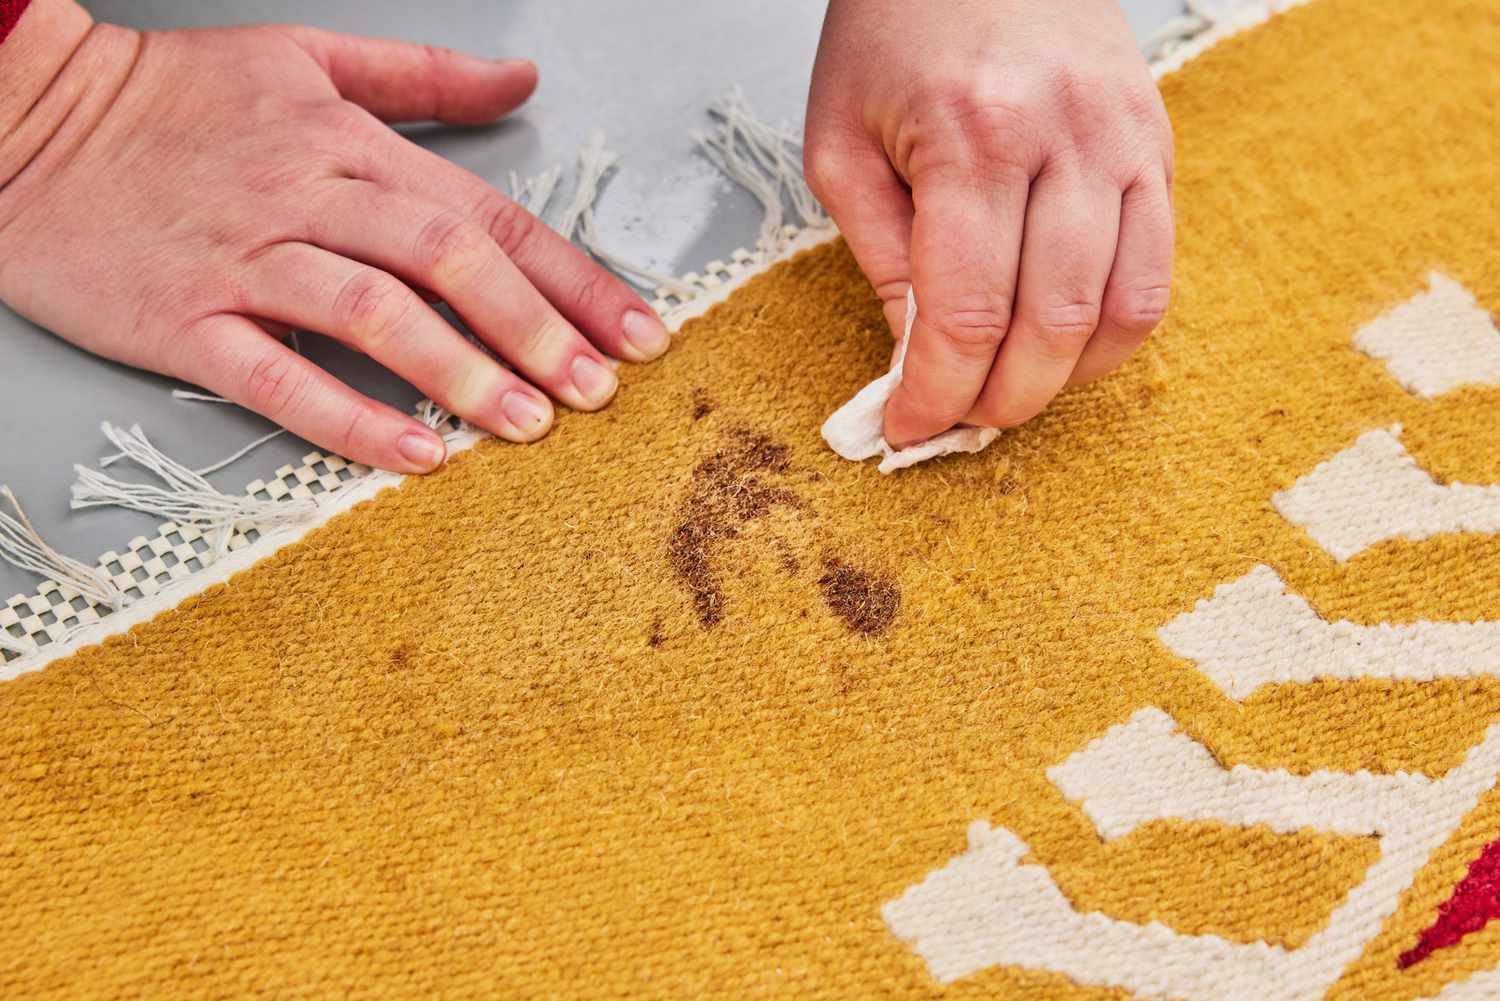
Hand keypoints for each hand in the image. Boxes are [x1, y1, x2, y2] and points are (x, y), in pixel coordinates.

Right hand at [0, 0, 671, 472]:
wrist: (23, 118)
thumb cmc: (173, 97)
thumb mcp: (304, 57)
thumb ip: (423, 75)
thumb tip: (521, 79)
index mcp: (349, 143)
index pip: (486, 216)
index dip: (571, 278)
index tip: (638, 332)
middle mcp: (308, 197)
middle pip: (445, 260)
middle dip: (535, 330)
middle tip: (598, 392)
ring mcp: (244, 258)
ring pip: (373, 314)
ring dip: (461, 373)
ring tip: (529, 424)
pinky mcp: (183, 318)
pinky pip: (276, 374)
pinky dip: (349, 418)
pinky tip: (417, 454)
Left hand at [805, 0, 1173, 445]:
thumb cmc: (895, 29)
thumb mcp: (842, 142)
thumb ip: (882, 257)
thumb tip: (916, 356)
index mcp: (971, 138)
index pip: (967, 314)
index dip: (938, 393)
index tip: (909, 428)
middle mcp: (1063, 140)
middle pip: (1052, 324)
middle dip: (1002, 399)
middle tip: (961, 420)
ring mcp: (1124, 141)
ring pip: (1120, 309)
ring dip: (1065, 378)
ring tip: (1012, 390)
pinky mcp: (1156, 144)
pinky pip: (1156, 269)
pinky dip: (1115, 331)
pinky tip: (1067, 345)